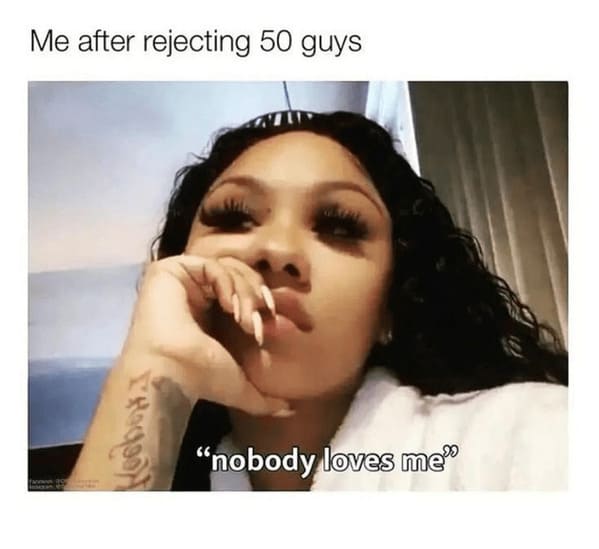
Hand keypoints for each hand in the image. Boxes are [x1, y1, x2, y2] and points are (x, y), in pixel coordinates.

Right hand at [121, 253, 289, 415]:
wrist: (171, 373)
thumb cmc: (200, 378)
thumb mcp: (240, 385)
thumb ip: (265, 397)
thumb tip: (289, 409)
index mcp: (211, 312)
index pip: (246, 290)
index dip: (264, 301)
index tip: (276, 321)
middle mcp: (196, 292)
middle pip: (240, 275)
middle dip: (257, 296)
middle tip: (260, 321)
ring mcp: (183, 280)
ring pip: (229, 268)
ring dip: (245, 291)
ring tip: (245, 319)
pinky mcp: (171, 270)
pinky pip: (212, 265)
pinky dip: (228, 282)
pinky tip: (230, 306)